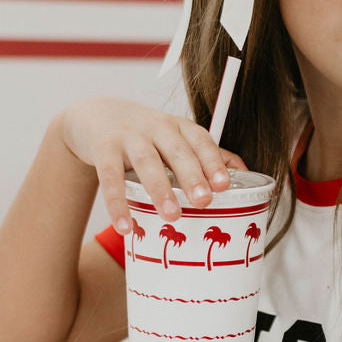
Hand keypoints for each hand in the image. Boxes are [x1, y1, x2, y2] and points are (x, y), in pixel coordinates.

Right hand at [56, 98, 247, 230]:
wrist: (97, 114)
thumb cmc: (145, 133)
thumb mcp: (176, 137)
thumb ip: (206, 153)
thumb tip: (244, 172)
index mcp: (179, 126)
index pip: (200, 141)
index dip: (213, 161)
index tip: (225, 184)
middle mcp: (157, 128)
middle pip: (177, 151)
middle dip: (192, 176)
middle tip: (204, 201)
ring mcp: (129, 137)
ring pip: (147, 162)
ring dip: (160, 189)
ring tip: (172, 216)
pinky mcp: (103, 149)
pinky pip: (110, 179)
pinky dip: (117, 204)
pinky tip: (125, 226)